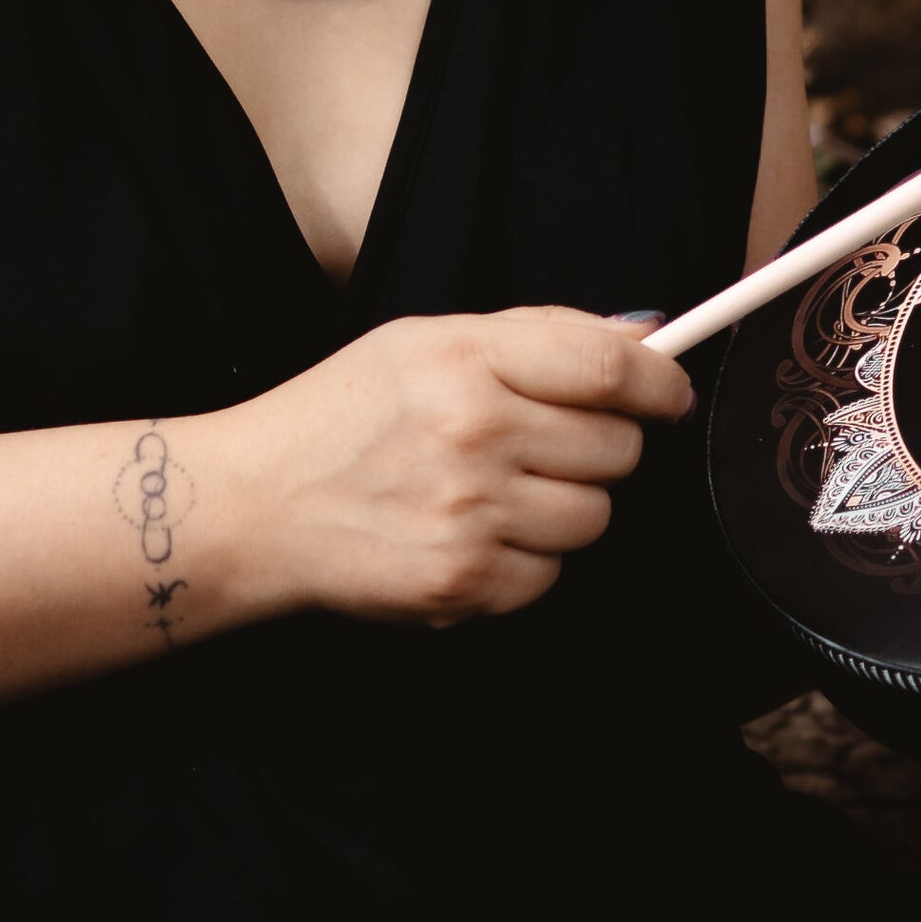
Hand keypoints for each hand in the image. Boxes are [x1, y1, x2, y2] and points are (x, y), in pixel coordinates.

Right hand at [205, 307, 692, 634]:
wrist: (253, 507)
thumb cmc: (340, 418)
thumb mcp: (425, 343)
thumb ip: (537, 336)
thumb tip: (641, 338)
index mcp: (465, 358)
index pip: (608, 366)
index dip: (658, 383)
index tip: (667, 394)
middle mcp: (473, 433)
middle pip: (618, 449)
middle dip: (599, 446)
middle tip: (544, 445)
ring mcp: (470, 516)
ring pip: (595, 518)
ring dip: (563, 507)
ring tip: (495, 493)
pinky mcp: (463, 585)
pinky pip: (550, 576)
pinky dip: (523, 561)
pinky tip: (469, 535)